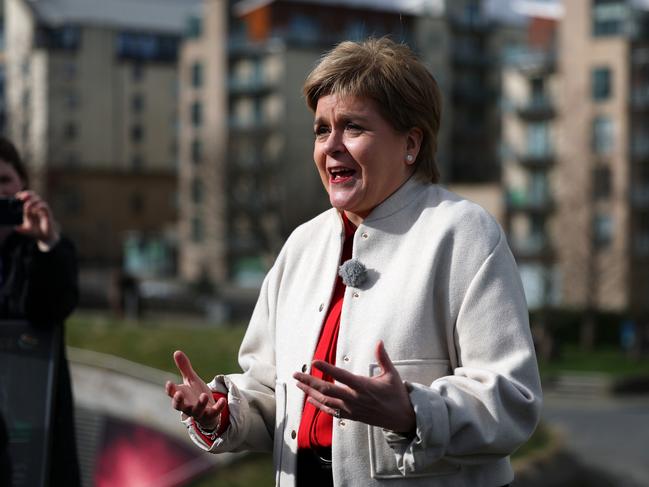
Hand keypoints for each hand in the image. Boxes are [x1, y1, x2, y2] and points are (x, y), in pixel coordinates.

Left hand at [14, 191, 58, 247]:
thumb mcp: (26, 229)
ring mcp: (42, 210)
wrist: (45, 236)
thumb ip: (20, 228)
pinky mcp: (48, 213)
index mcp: (30, 208)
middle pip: (33, 195)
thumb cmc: (35, 231)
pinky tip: (35, 210)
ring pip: (39, 199)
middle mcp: (37, 207)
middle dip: (27, 194)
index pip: (27, 197)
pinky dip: (39, 206)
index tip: (17, 197)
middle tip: (22, 198)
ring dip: (32, 201)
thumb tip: (15, 228)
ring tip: (28, 206)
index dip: (22, 195)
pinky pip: (44, 206)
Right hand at [165, 350, 225, 430]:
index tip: (169, 382)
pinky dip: (218, 407)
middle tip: (179, 393)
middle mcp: (187, 406)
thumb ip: (184, 368)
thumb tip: (177, 351)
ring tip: (204, 395)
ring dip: (200, 403)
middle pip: (180, 406)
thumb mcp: (191, 380)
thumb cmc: (195, 395)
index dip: (170, 390)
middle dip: (179, 401)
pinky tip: (223, 400)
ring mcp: (198, 412)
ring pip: (197, 410)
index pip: (172, 394)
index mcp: (181, 397)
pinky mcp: (210, 414)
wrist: (207, 411)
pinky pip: (214, 412)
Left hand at [293, 341, 415, 432]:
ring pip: (326, 401)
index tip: (314, 361)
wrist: (402, 419)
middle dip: (310, 382)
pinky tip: (309, 400)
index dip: (327, 368)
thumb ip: (383, 358)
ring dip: (310, 393)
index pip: (341, 376)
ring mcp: (351, 409)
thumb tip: (379, 342)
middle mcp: (354, 399)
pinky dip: (319, 405)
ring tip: (298, 384)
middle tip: (296, 374)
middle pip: (327, 390)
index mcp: (363, 386)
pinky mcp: (351, 416)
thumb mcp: (392, 374)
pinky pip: (331, 411)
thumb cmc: (396, 395)